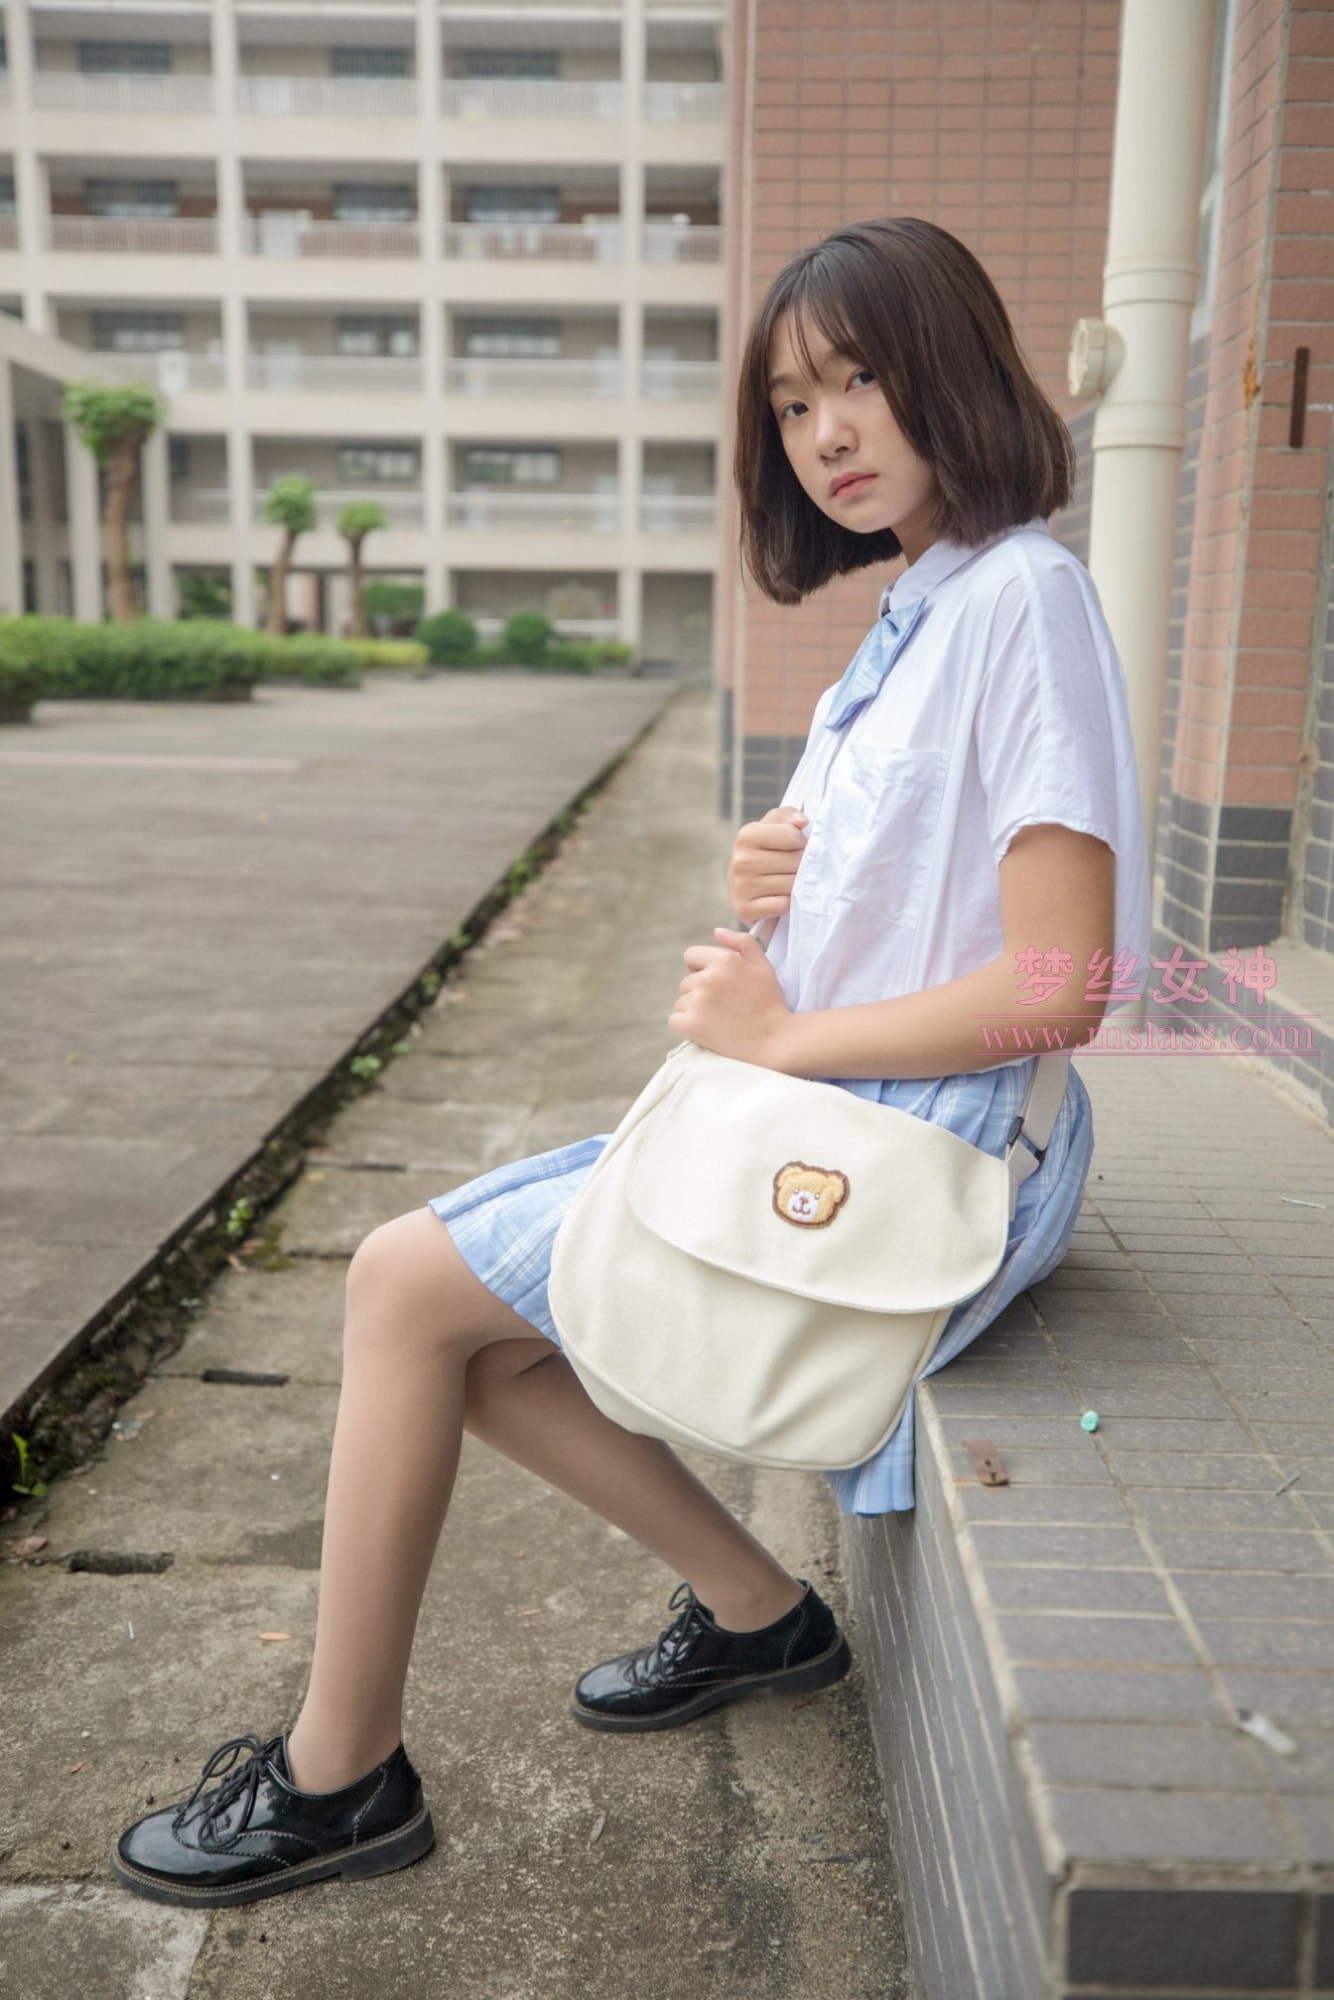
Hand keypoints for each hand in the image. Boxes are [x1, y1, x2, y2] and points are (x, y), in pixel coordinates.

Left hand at [669, 928, 793, 1066]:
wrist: (774, 1040)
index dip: (701, 968)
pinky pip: (675, 1020)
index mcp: (723, 960)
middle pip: (686, 982)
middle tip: (723, 1006)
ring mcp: (698, 1002)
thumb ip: (741, 943)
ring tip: (718, 1019)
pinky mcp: (691, 1024)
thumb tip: (716, 931)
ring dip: (694, 1009)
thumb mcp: (763, 965)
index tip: (716, 983)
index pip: (691, 956)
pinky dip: (686, 1025)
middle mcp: (707, 978)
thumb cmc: (770, 1002)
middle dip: (699, 992)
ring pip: (681, 1001)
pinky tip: (706, 1029)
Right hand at [726, 807, 808, 924]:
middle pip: (795, 862)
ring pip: (792, 884)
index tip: (794, 847)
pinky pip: (783, 905)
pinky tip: (779, 898)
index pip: (794, 836)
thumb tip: (802, 822)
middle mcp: (740, 860)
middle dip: (801, 866)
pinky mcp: (744, 909)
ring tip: (786, 882)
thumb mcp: (775, 827)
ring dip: (796, 885)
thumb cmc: (767, 852)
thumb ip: (789, 817)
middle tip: (790, 868)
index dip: (802, 842)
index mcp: (746, 835)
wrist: (747, 889)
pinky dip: (787, 904)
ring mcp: (740, 886)